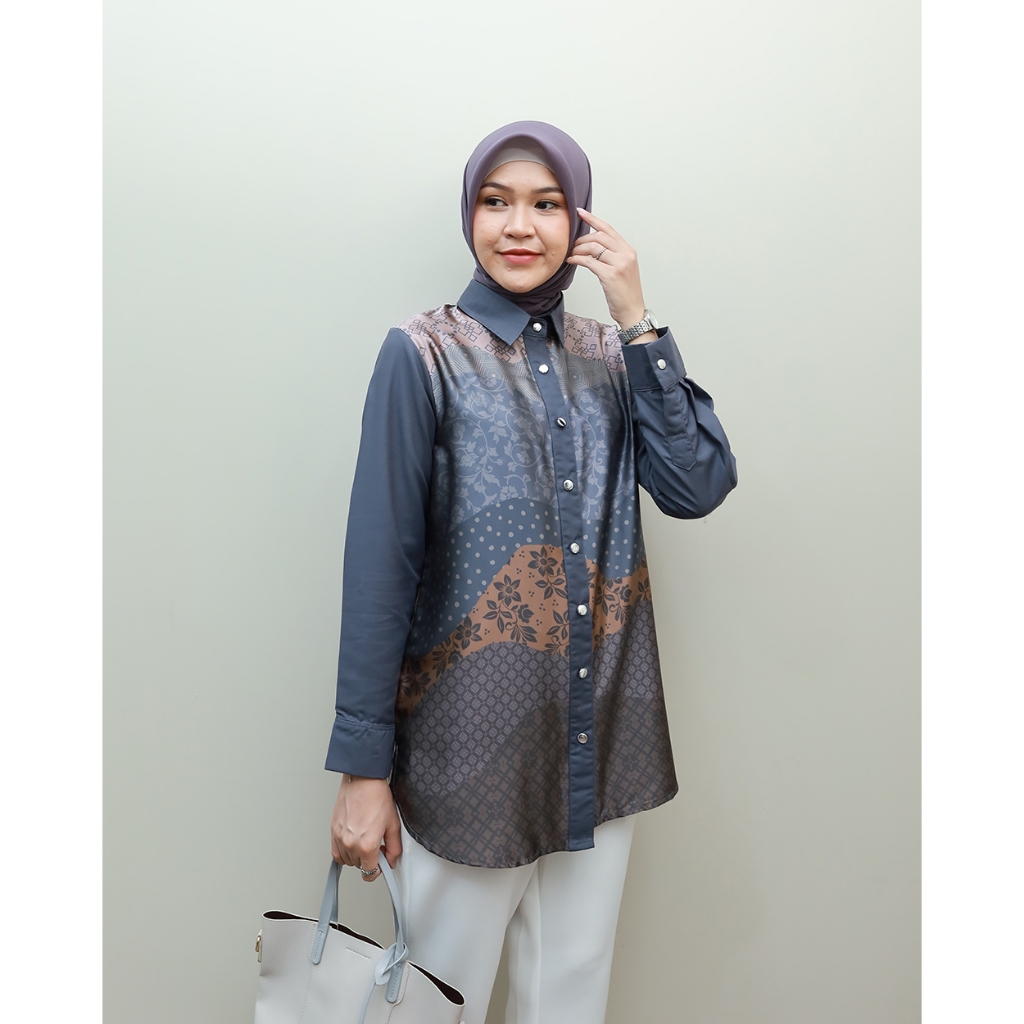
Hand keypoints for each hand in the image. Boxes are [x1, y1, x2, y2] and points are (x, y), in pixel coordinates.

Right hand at [330, 775, 402, 881]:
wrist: (362, 780)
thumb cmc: (376, 797)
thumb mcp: (393, 824)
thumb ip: (394, 848)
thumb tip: (391, 860)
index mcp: (367, 845)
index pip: (370, 873)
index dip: (378, 869)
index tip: (381, 863)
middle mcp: (351, 844)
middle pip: (359, 866)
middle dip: (369, 859)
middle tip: (376, 845)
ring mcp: (339, 838)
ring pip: (347, 860)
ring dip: (356, 855)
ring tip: (365, 840)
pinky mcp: (333, 830)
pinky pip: (336, 852)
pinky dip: (343, 852)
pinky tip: (353, 842)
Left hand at [565, 208, 655, 342]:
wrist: (632, 311)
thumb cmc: (625, 293)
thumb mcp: (622, 269)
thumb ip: (612, 255)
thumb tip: (593, 246)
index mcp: (628, 250)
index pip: (608, 229)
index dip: (593, 219)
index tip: (580, 212)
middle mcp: (626, 254)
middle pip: (598, 236)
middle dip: (581, 239)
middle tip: (572, 245)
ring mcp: (619, 264)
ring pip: (593, 247)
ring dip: (578, 249)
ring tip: (572, 254)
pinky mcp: (610, 275)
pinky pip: (589, 262)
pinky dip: (577, 259)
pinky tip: (572, 261)